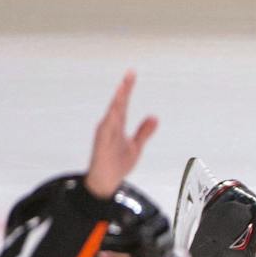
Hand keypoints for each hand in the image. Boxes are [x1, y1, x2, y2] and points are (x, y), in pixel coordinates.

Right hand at [85, 71, 158, 199]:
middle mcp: (110, 126)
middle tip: (130, 74)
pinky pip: (105, 131)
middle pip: (118, 104)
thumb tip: (155, 117)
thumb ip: (144, 132)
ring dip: (117, 101)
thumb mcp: (136, 146)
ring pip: (112, 114)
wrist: (106, 183)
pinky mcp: (101, 145)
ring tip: (124, 88)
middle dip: (124, 89)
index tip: (132, 74)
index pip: (123, 104)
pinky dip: (109, 121)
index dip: (127, 89)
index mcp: (117, 125)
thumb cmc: (117, 163)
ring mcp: (105, 135)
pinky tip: (114, 112)